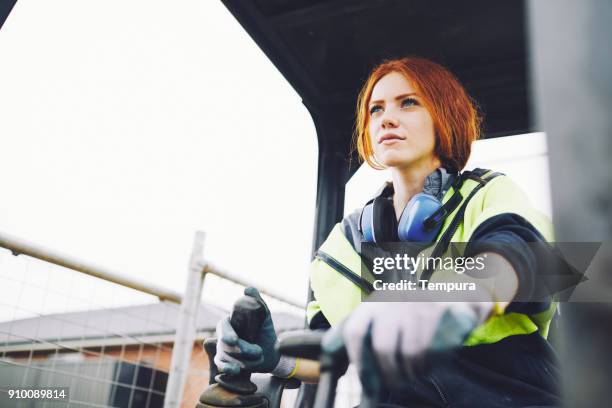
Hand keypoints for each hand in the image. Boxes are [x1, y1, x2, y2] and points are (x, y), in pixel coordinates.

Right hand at [213, 287, 295, 376]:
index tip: (234, 340)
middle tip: (253, 352)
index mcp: (230, 322)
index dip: (227, 333)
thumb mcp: (263, 314)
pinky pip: (222, 366)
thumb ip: (256, 301)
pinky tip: (237, 370)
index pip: (223, 326)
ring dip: (245, 358)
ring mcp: (222, 350)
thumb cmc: (264, 330)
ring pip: (226, 356)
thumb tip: (248, 289)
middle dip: (239, 348)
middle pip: (224, 344)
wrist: (271, 352)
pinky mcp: (225, 363)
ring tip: (260, 355)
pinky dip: (228, 369)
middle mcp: (223, 336)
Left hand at [334, 297, 492, 390]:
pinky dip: (428, 365)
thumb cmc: (406, 312)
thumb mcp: (378, 314)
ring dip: (411, 372)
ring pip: (409, 353)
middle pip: (383, 348)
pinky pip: (432, 350)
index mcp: (372, 304)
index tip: (365, 382)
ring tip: (412, 374)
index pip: (353, 330)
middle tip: (393, 385)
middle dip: (388, 374)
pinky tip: (427, 365)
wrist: (452, 294)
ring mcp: (416, 306)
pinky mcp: (439, 313)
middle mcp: (391, 303)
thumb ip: (356, 330)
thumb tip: (327, 351)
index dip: (357, 360)